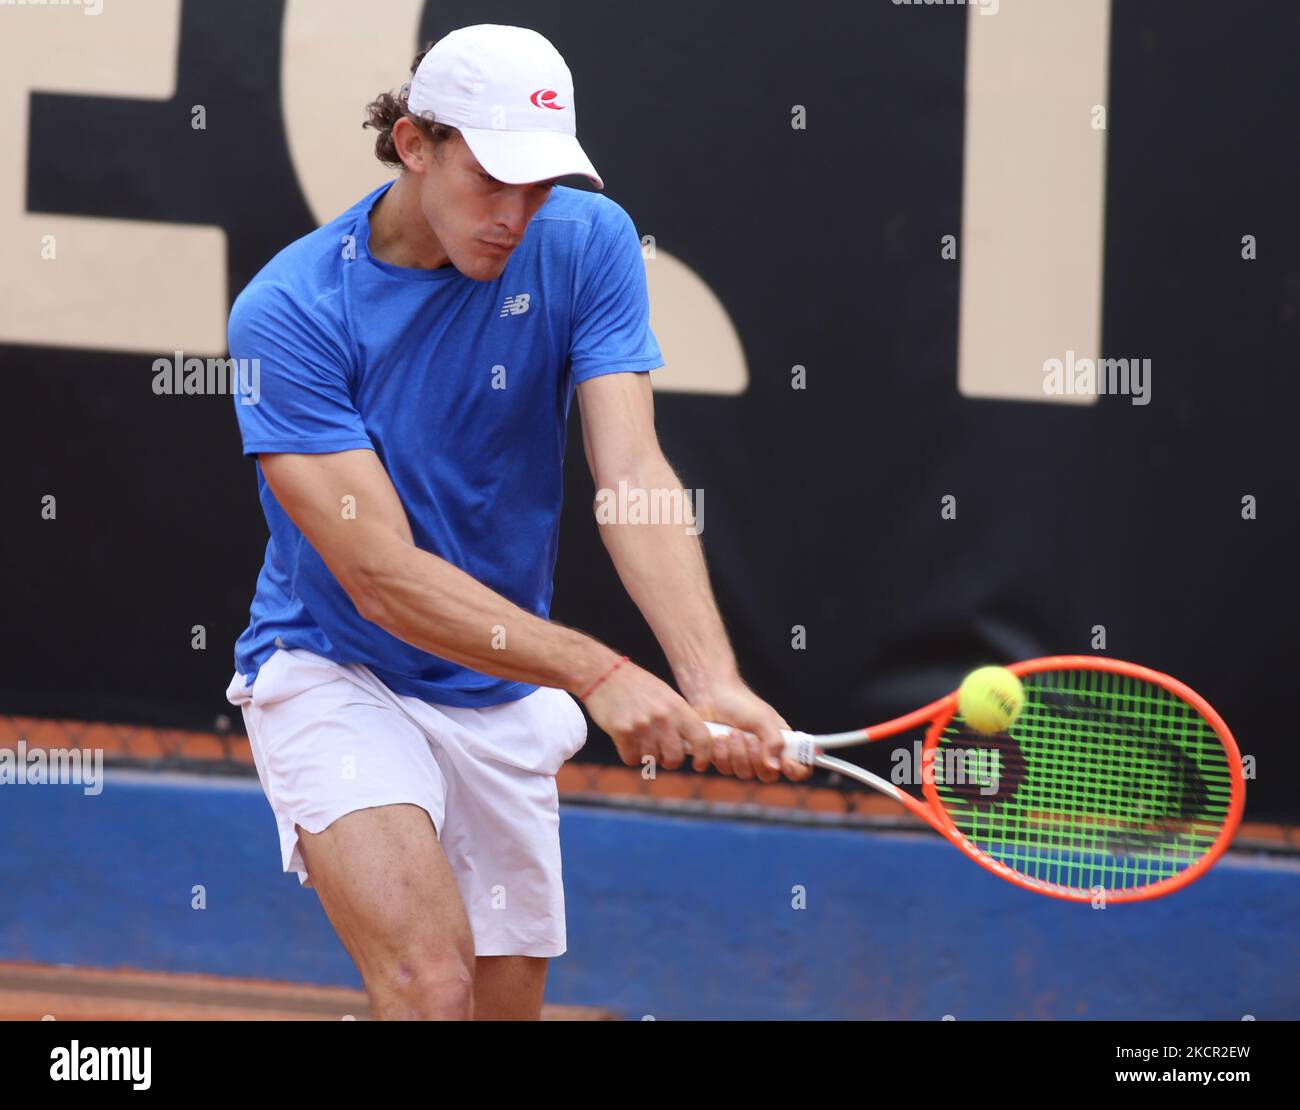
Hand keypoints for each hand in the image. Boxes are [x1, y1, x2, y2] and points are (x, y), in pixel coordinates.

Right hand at [579, 658, 715, 772]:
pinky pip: (631, 759)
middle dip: (669, 761)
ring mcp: (642, 725)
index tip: (699, 765)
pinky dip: (629, 755)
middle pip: (675, 758)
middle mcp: (663, 716)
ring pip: (651, 760)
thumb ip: (681, 720)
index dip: (704, 757)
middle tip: (661, 753)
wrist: (604, 673)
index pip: (702, 739)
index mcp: (678, 707)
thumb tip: (694, 748)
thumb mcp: (667, 697)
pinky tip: (626, 740)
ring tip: (639, 738)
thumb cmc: (638, 687)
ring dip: (646, 755)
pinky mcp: (622, 731)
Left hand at [683, 677, 813, 784]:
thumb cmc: (742, 703)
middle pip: (768, 776)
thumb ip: (774, 741)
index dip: (797, 771)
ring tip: (732, 732)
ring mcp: (744, 760)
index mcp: (782, 744)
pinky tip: (719, 737)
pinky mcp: (724, 760)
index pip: (800, 768)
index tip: (786, 764)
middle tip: (749, 737)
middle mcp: (765, 755)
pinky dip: (721, 753)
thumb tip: (775, 767)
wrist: (712, 695)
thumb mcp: (764, 719)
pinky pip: (725, 770)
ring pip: (744, 774)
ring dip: (737, 752)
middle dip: (756, 757)